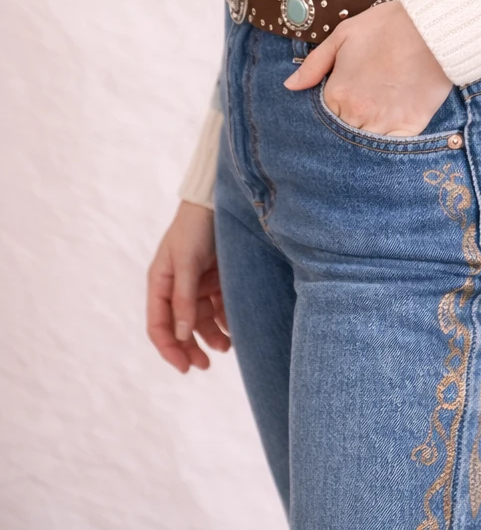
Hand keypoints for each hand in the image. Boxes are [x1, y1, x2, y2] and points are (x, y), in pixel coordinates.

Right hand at [146, 201, 230, 373]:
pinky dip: (224, 319)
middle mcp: (176, 287)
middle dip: (190, 348)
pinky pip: (218, 306)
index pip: (158, 326)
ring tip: (227, 346)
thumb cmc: (195, 228)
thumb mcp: (186, 263)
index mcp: (160, 283)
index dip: (169, 349)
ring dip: (211, 336)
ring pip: (201, 320)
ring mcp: (196, 283)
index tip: (184, 367)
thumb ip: (184, 299)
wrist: (217, 201)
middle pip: (180, 327)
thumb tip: (182, 336)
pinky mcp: (215, 278)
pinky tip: (234, 328)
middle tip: (204, 366)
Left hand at [284, 0, 451, 134]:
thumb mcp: (343, 35)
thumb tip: (290, 86)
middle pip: (342, 135)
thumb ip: (314, 64)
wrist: (431, 28)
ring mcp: (384, 124)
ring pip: (364, 146)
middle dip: (345, 128)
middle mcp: (357, 114)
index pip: (322, 118)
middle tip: (358, 114)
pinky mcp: (410, 127)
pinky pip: (392, 149)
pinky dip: (388, 146)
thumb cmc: (387, 26)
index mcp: (337, 93)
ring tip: (372, 123)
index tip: (340, 104)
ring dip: (364, 138)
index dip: (330, 112)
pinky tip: (389, 133)